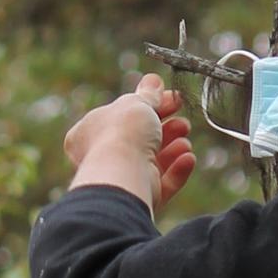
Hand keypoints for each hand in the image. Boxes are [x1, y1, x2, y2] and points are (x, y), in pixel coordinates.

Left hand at [63, 75, 195, 210]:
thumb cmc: (122, 133)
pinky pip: (163, 183)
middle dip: (166, 129)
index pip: (123, 116)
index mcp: (90, 131)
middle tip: (183, 122)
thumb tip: (154, 80)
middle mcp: (102, 156)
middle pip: (141, 139)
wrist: (124, 173)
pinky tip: (188, 158)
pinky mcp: (140, 197)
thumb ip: (148, 94)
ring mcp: (121, 178)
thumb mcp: (137, 104)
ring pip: (154, 162)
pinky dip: (178, 170)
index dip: (150, 106)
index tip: (173, 100)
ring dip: (173, 149)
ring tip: (185, 141)